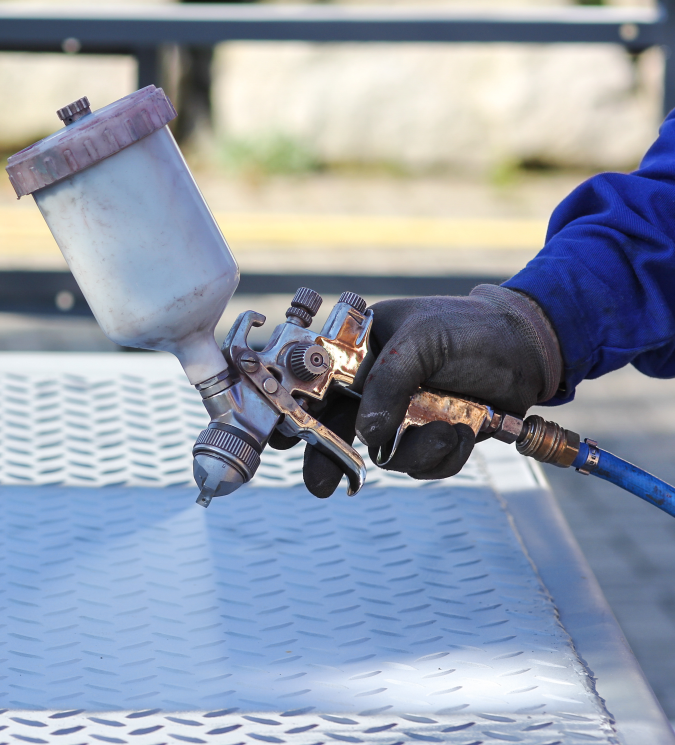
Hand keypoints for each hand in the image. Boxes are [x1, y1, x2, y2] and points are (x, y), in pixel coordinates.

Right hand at [273, 285, 562, 496]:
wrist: (527, 349)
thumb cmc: (467, 328)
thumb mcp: (421, 340)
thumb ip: (388, 382)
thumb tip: (366, 435)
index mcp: (359, 351)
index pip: (314, 382)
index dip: (295, 409)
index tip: (285, 439)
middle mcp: (374, 384)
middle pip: (337, 427)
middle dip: (328, 457)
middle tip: (321, 485)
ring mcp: (402, 412)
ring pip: (383, 452)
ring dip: (413, 453)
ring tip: (447, 432)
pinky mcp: (429, 433)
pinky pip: (420, 463)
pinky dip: (440, 457)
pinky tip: (461, 433)